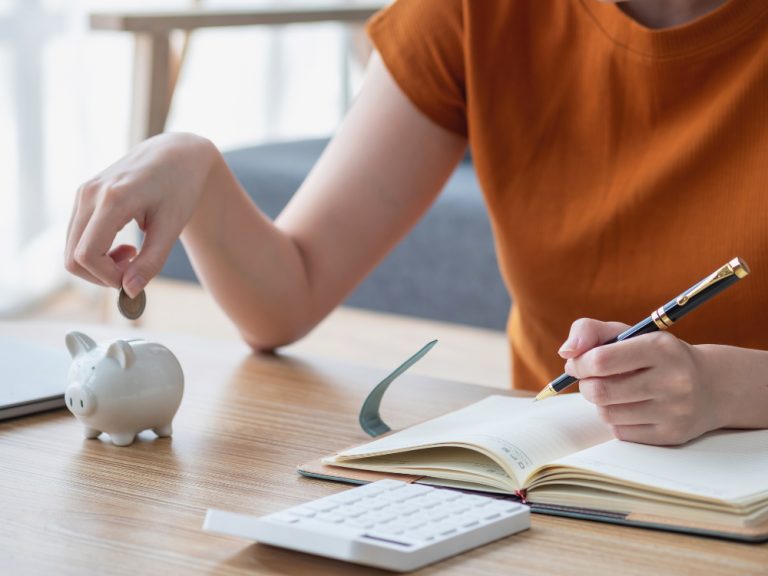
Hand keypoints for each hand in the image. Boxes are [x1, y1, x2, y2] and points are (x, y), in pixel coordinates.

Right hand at [65, 133, 216, 297]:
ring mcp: (83, 193)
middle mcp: (89, 194)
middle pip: (73, 256)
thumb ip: (151, 261)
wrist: (176, 153)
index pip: (87, 254)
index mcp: (113, 199)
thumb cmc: (179, 188)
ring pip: (71, 249)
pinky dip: (97, 251)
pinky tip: (124, 247)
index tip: (135, 279)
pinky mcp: (84, 196)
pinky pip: (77, 236)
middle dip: (101, 275)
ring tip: (133, 256)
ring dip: (99, 264)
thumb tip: (129, 292)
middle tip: (134, 270)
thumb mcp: (172, 227)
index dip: (107, 277)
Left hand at [558, 319, 724, 445]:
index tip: (577, 363)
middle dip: (586, 385)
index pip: (600, 360)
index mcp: (661, 347)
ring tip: (614, 392)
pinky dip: (616, 420)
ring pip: (607, 413)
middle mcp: (673, 380)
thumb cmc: (657, 356)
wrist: (712, 386)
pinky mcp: (672, 435)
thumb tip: (566, 351)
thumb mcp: (629, 333)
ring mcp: (675, 411)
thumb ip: (590, 331)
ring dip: (601, 403)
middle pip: (600, 391)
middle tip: (592, 379)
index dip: (578, 363)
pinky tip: (631, 408)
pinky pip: (621, 432)